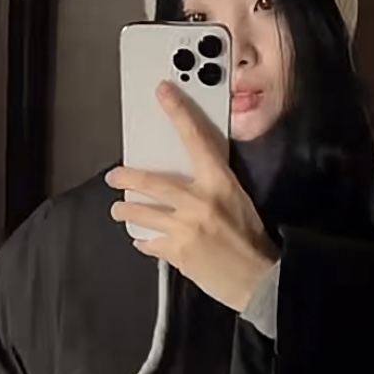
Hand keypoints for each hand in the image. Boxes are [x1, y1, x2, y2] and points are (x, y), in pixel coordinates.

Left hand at [106, 81, 277, 311]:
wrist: (258, 279)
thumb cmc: (252, 240)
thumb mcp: (239, 201)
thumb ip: (213, 187)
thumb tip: (188, 179)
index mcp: (220, 183)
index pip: (196, 140)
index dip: (178, 113)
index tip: (163, 93)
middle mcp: (199, 202)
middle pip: (152, 182)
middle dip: (127, 178)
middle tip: (114, 176)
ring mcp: (184, 229)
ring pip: (142, 214)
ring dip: (126, 212)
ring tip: (119, 211)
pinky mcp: (176, 253)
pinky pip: (150, 242)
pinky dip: (144, 241)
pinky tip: (142, 240)